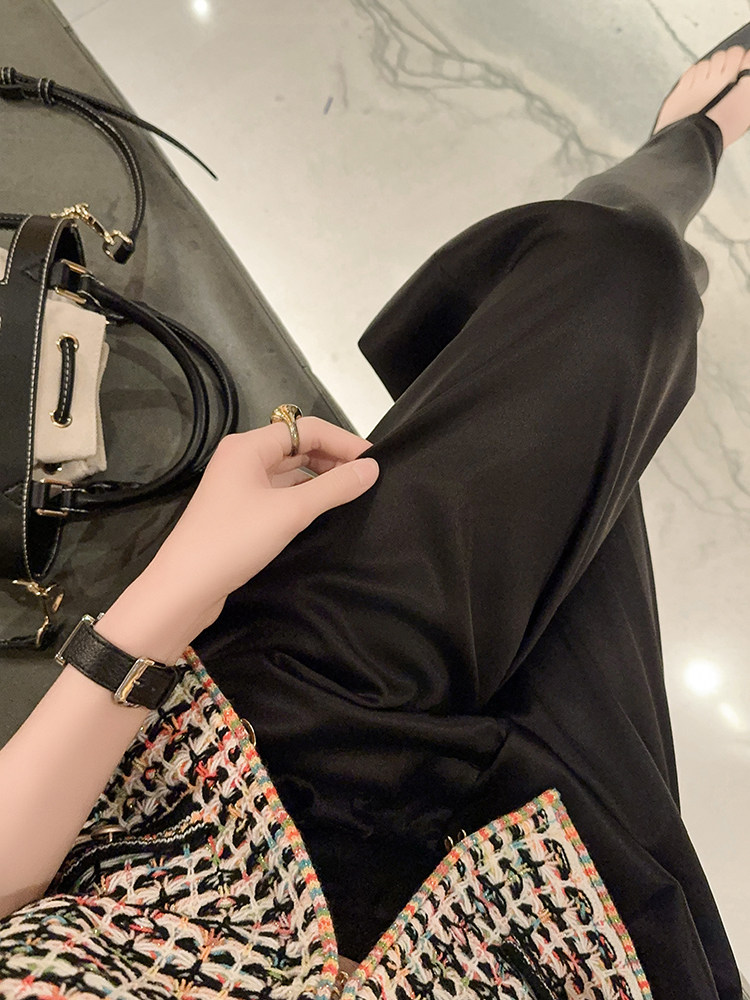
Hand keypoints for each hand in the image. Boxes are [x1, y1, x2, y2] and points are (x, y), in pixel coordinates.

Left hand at [142, 415, 378, 635]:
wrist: (185, 588)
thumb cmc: (234, 541)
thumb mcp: (290, 512)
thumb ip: (334, 488)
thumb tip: (372, 469)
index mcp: (249, 446)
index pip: (307, 428)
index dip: (343, 442)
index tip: (375, 462)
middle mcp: (243, 458)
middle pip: (298, 445)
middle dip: (333, 458)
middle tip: (368, 478)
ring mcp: (240, 485)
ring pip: (290, 470)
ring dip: (320, 477)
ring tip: (353, 492)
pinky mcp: (241, 510)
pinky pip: (281, 492)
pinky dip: (305, 495)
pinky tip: (326, 509)